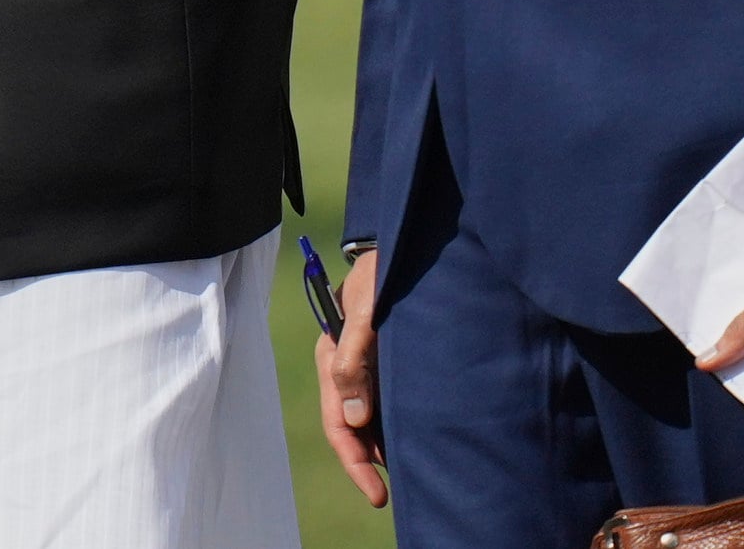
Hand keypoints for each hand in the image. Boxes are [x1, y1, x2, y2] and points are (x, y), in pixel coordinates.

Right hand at [313, 247, 385, 507]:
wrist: (409, 245)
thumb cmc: (385, 273)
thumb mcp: (366, 310)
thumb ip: (355, 358)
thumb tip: (357, 418)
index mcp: (334, 356)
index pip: (339, 421)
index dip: (354, 459)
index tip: (376, 490)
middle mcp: (347, 366)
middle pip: (350, 426)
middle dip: (364, 464)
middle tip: (385, 497)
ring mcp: (367, 364)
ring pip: (367, 419)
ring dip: (380, 448)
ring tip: (405, 476)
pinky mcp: (386, 360)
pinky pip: (384, 403)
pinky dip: (392, 427)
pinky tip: (408, 442)